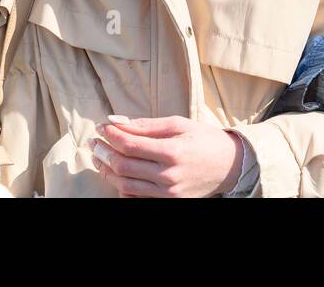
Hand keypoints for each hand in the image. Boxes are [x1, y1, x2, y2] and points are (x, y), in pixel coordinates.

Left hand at [91, 115, 241, 196]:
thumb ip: (146, 124)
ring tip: (99, 157)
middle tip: (94, 142)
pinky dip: (121, 186)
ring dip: (106, 170)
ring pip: (125, 184)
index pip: (130, 144)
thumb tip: (116, 121)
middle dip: (104, 152)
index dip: (111, 135)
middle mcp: (168, 175)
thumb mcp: (179, 124)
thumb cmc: (204, 139)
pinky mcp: (168, 202)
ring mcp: (167, 193)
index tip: (101, 127)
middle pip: (123, 165)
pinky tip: (115, 174)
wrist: (229, 166)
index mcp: (173, 151)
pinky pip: (135, 197)